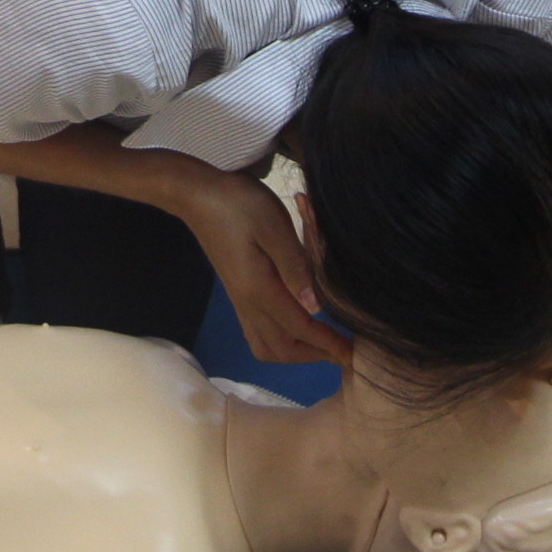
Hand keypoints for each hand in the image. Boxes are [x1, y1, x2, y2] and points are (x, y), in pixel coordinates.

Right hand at [177, 170, 351, 367]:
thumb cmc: (239, 204)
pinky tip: (297, 328)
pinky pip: (257, 335)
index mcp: (259, 289)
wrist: (197, 195)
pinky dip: (281, 343)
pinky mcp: (237, 294)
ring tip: (323, 342)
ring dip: (296, 352)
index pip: (299, 328)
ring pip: (266, 347)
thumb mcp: (273, 226)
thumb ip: (295, 267)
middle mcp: (247, 303)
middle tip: (344, 350)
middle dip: (315, 354)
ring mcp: (239, 301)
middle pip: (282, 349)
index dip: (328, 344)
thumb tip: (315, 307)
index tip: (354, 356)